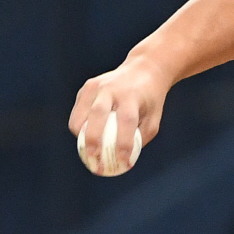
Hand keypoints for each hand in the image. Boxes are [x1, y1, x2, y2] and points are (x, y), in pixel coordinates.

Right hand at [69, 52, 171, 169]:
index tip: (123, 163)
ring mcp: (95, 86)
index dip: (123, 143)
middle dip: (93, 139)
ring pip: (81, 114)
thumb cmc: (150, 101)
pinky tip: (87, 138)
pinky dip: (80, 126)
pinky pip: (79, 111)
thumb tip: (124, 161)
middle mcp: (111, 89)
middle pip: (97, 115)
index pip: (126, 121)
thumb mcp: (154, 118)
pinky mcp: (86, 87)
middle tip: (94, 160)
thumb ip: (141, 137)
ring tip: (88, 153)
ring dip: (80, 136)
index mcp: (131, 96)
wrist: (143, 70)